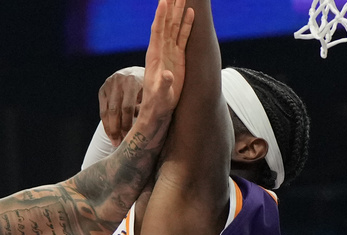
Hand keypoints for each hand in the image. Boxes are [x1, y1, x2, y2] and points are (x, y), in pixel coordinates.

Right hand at [99, 67, 144, 147]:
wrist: (135, 74)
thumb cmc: (148, 89)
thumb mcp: (151, 94)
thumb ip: (148, 106)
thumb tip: (145, 126)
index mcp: (132, 81)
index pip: (127, 107)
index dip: (127, 124)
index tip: (129, 137)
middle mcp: (118, 80)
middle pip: (115, 110)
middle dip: (117, 129)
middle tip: (119, 143)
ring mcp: (109, 84)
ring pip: (106, 112)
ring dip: (110, 129)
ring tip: (115, 142)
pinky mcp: (102, 90)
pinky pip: (102, 111)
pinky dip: (106, 124)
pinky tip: (111, 134)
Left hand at [139, 0, 193, 121]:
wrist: (158, 111)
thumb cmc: (157, 105)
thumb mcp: (161, 96)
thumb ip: (165, 85)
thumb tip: (168, 76)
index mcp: (155, 57)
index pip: (157, 31)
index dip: (161, 16)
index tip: (163, 0)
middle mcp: (161, 51)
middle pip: (167, 23)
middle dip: (171, 6)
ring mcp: (170, 53)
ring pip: (175, 27)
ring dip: (179, 11)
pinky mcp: (178, 58)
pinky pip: (183, 37)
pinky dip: (187, 24)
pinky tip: (191, 13)